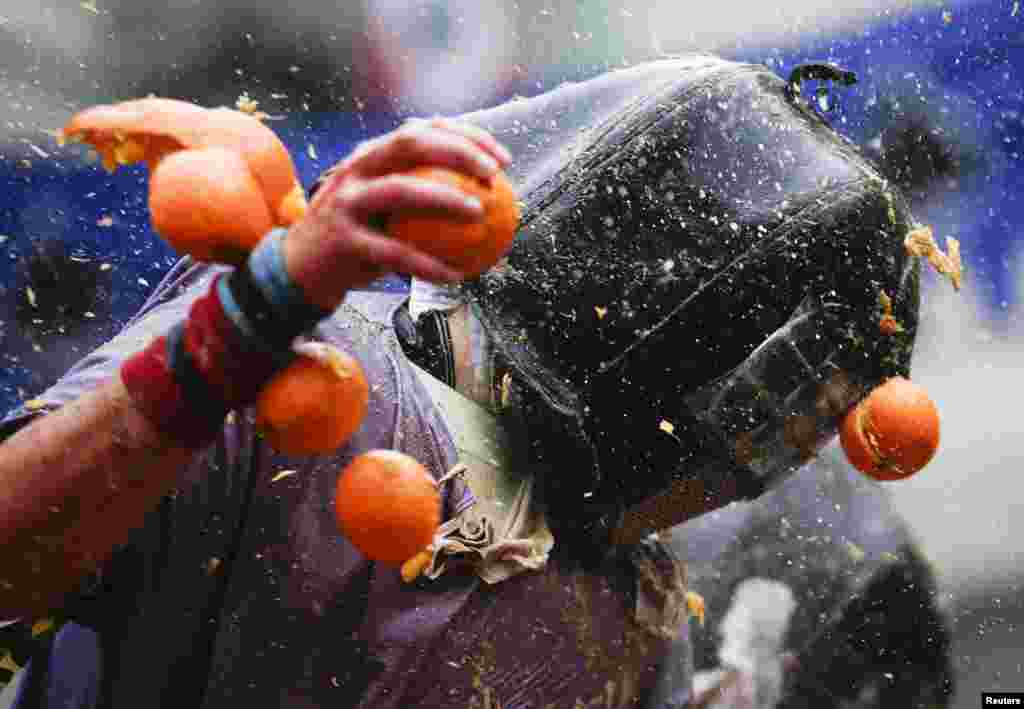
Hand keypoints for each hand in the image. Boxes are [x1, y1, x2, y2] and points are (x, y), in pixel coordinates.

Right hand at [282, 118, 511, 310]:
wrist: (302, 267)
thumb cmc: (357, 235)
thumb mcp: (382, 206)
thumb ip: (420, 192)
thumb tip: (486, 199)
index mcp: (370, 155)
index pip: (422, 129)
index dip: (465, 135)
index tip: (501, 158)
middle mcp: (357, 169)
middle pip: (411, 142)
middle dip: (458, 150)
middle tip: (493, 175)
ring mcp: (347, 202)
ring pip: (402, 190)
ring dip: (445, 198)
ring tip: (480, 214)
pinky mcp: (344, 240)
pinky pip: (395, 253)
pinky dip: (428, 265)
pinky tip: (457, 276)